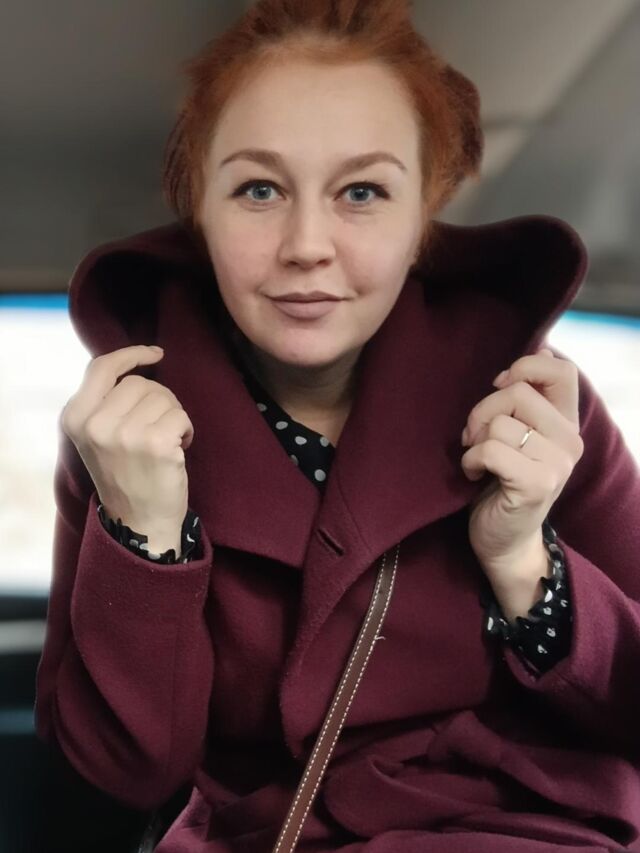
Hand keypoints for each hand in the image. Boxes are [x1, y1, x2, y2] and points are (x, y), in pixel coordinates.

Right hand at [60, 345, 193, 542]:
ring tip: (165, 443)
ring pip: (164, 397)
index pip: (102, 367)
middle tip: (157, 429)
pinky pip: (181, 415)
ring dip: (173, 416)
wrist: (139, 523)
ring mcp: (125, 434)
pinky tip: (178, 449)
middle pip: (141, 383)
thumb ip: (106, 404)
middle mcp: (96, 424)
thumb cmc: (124, 477)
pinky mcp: (155, 443)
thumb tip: (136, 368)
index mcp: (76, 418)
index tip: (154, 354)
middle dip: (158, 400)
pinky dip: (187, 430)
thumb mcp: (97, 438)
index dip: (131, 355)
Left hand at [460, 347, 583, 595]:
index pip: (561, 370)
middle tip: (475, 436)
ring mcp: (557, 464)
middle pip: (517, 392)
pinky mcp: (536, 484)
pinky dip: (471, 460)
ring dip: (474, 440)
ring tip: (477, 459)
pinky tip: (474, 474)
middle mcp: (570, 441)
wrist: (503, 541)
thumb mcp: (518, 434)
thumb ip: (527, 398)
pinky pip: (490, 449)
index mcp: (566, 422)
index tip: (499, 388)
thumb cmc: (501, 481)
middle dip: (482, 411)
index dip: (523, 368)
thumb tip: (543, 346)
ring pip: (500, 422)